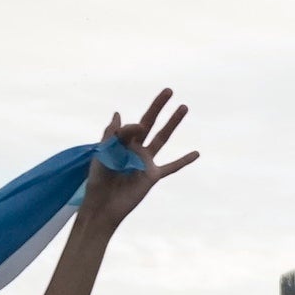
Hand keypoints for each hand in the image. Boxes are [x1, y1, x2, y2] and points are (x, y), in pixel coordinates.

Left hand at [79, 94, 199, 229]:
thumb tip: (121, 114)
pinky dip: (183, 161)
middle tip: (169, 90)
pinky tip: (196, 153)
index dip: (134, 126)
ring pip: (163, 139)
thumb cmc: (98, 178)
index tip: (134, 130)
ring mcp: (146, 161)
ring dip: (173, 123)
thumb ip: (114, 134)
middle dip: (159, 106)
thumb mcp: (103, 152)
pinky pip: (171, 167)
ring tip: (184, 107)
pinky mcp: (153, 176)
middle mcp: (136, 148)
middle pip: (151, 123)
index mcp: (121, 141)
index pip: (133, 124)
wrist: (103, 204)